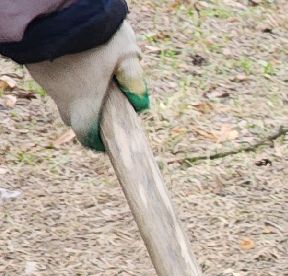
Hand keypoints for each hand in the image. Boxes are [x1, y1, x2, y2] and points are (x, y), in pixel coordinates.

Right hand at [25, 23, 146, 151]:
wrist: (54, 10)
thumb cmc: (96, 36)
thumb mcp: (127, 55)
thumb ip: (135, 80)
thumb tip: (140, 103)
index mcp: (84, 104)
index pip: (86, 135)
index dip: (96, 140)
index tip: (105, 138)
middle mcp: (60, 97)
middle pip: (75, 115)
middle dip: (90, 112)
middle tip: (106, 100)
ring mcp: (45, 81)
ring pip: (64, 94)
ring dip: (78, 90)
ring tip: (95, 72)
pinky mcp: (36, 65)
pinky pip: (54, 77)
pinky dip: (66, 74)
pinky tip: (78, 57)